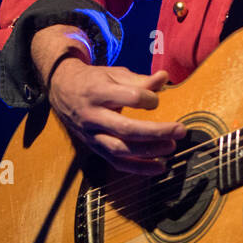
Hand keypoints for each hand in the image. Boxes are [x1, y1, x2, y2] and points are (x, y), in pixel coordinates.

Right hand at [47, 60, 185, 174]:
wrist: (62, 90)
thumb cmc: (94, 81)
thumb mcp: (113, 74)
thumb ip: (139, 79)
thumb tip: (165, 78)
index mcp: (98, 92)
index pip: (129, 97)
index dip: (149, 99)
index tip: (156, 100)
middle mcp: (93, 116)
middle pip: (126, 129)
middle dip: (156, 132)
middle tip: (180, 130)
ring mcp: (92, 135)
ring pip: (120, 149)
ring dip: (149, 152)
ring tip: (171, 147)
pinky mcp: (94, 148)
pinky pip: (116, 163)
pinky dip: (138, 168)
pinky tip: (159, 167)